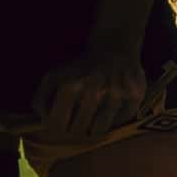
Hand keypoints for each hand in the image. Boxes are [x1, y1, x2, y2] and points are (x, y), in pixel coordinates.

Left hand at [30, 46, 150, 147]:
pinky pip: (119, 122)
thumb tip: (43, 122)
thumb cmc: (79, 67)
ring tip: (92, 119)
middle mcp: (93, 91)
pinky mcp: (135, 96)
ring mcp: (116, 95)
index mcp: (70, 86)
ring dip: (92, 128)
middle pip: (77, 131)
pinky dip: (114, 120)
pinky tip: (110, 110)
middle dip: (74, 129)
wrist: (113, 46)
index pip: (56, 124)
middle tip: (76, 123)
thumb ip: (41, 99)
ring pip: (98, 130)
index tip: (59, 124)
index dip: (55, 128)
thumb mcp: (53, 76)